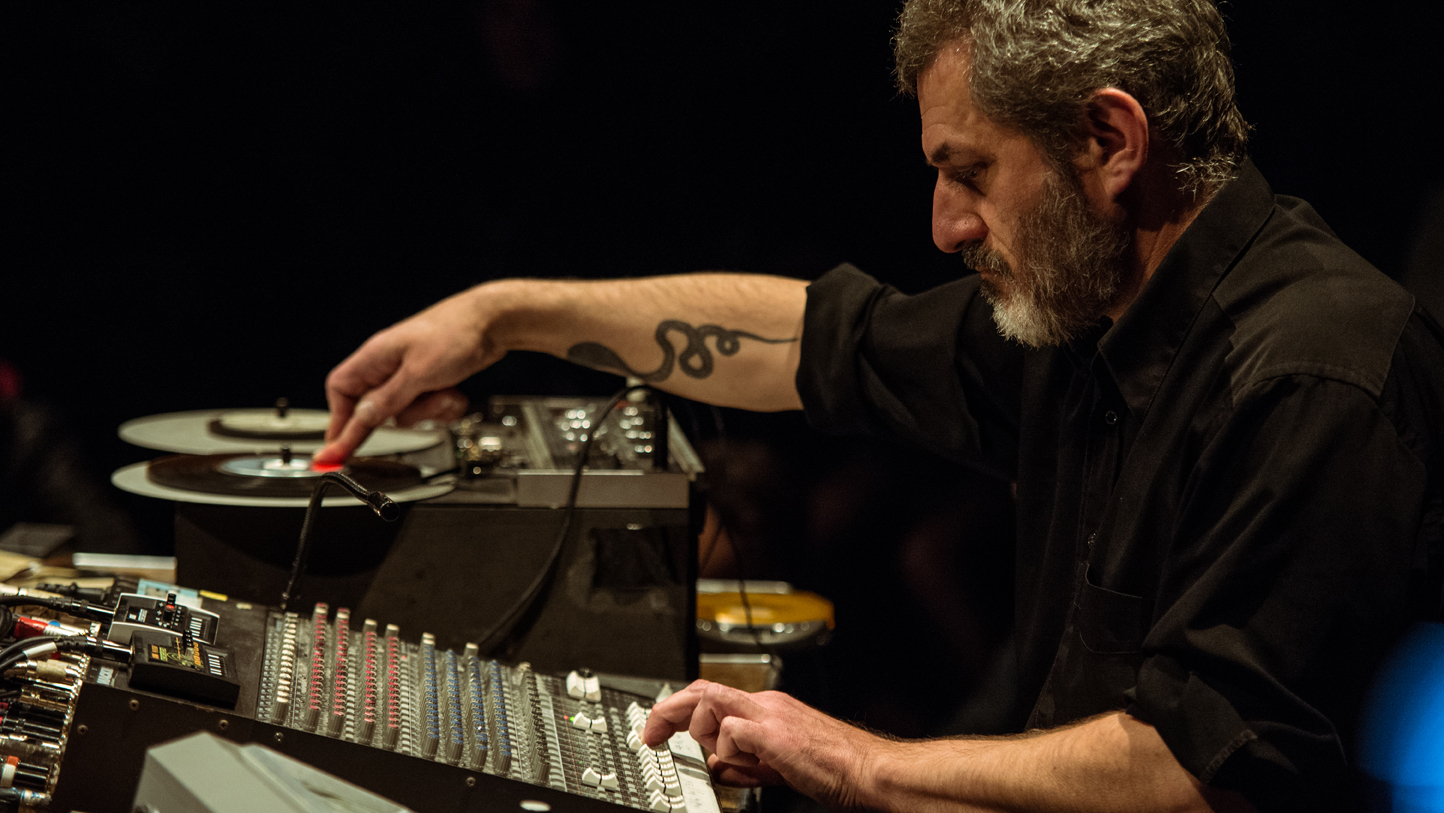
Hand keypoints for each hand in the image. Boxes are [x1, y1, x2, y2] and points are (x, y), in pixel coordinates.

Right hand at [315, 286, 502, 463]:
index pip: (340, 392)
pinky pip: (428, 409)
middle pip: (376, 408)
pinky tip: (455, 393)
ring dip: (429, 410)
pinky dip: (444, 406)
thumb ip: (388, 400)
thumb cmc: (455, 332)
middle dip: (402, 414)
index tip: (338, 449)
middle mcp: (388, 367)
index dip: (339, 422)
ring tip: (445, 392)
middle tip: (421, 408)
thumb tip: (360, 420)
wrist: (493, 322)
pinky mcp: (430, 382)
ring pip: (406, 412)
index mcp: (374, 357)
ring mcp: (410, 375)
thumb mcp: (418, 373)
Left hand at [642, 680, 881, 807]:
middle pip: (702, 689)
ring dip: (704, 731)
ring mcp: (770, 715)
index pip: (710, 694)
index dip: (677, 708)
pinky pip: (733, 730)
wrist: (866, 769)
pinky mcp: (775, 733)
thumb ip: (744, 764)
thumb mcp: (776, 765)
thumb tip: (715, 766)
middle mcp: (765, 704)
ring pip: (711, 701)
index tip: (657, 729)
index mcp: (765, 708)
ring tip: (727, 756)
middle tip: (651, 734)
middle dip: (668, 710)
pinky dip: (729, 750)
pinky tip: (749, 764)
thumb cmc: (833, 766)